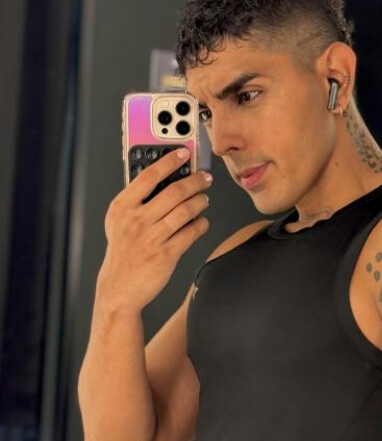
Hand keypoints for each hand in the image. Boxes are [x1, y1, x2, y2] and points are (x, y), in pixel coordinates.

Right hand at [98, 149, 212, 313]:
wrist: (119, 288)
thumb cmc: (122, 252)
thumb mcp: (118, 222)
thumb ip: (135, 201)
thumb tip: (163, 180)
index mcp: (122, 207)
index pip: (148, 175)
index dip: (169, 161)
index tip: (184, 152)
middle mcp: (136, 220)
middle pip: (173, 191)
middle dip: (195, 181)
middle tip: (205, 177)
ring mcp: (151, 238)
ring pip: (185, 211)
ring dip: (200, 202)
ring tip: (205, 198)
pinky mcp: (166, 255)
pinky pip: (190, 233)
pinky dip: (200, 224)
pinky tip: (202, 221)